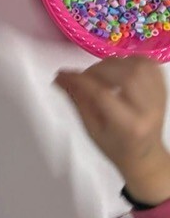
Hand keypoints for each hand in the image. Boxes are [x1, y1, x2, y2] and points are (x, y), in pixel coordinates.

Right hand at [56, 57, 169, 205]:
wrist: (145, 156)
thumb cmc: (115, 146)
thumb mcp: (91, 129)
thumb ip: (77, 100)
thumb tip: (60, 78)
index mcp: (128, 125)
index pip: (101, 94)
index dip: (78, 79)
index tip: (61, 75)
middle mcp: (148, 110)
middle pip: (124, 76)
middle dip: (97, 70)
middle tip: (83, 76)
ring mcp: (159, 99)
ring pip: (138, 66)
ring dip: (114, 63)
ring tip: (101, 72)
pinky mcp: (163, 90)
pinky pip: (150, 65)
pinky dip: (131, 61)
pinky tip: (119, 68)